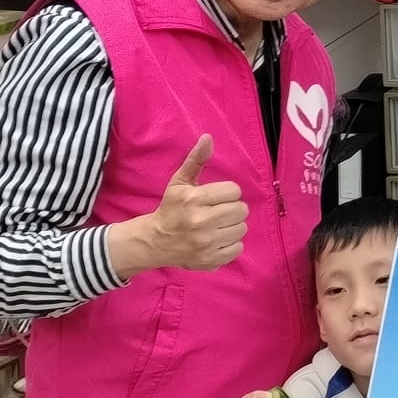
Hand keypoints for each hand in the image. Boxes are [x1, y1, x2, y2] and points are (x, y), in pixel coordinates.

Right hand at [109, 136, 246, 277]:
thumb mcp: (180, 182)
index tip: (216, 197)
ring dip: (232, 226)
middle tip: (218, 211)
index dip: (227, 193)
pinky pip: (238, 248)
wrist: (155, 241)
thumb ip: (196, 160)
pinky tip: (216, 239)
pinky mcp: (210, 260)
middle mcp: (200, 222)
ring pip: (241, 229)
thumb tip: (208, 138)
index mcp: (193, 199)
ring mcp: (206, 243)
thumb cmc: (171, 208)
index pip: (234, 191)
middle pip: (241, 210)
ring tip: (217, 225)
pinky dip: (230, 244)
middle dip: (231, 209)